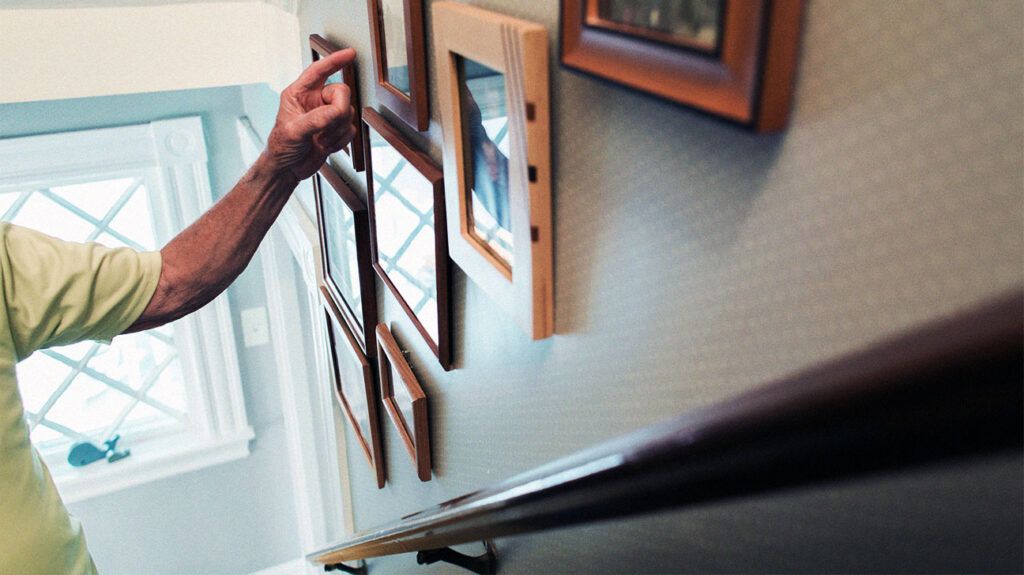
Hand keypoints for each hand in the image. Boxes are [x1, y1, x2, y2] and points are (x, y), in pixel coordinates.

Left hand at [266, 48, 357, 181]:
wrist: (288, 169)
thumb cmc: (281, 147)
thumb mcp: (293, 131)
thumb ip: (315, 120)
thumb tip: (336, 111)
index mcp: (299, 94)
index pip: (318, 71)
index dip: (334, 61)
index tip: (349, 54)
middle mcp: (314, 101)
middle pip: (341, 93)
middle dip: (337, 112)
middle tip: (326, 126)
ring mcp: (326, 115)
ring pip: (348, 113)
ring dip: (336, 131)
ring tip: (319, 140)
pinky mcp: (336, 129)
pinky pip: (351, 129)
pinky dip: (340, 141)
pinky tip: (325, 145)